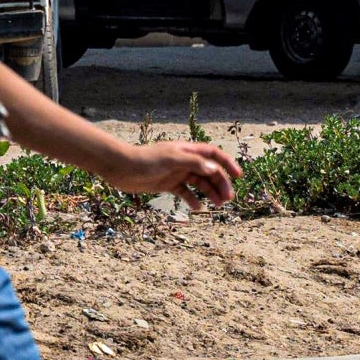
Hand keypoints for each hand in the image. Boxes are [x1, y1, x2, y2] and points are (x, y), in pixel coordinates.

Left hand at [107, 139, 242, 207]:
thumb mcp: (170, 159)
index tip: (239, 176)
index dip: (227, 163)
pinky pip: (185, 192)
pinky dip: (192, 200)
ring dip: (210, 193)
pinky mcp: (167, 184)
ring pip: (199, 183)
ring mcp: (176, 173)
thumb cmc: (145, 160)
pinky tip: (198, 209)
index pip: (213, 154)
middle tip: (227, 199)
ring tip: (217, 206)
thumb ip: (192, 162)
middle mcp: (184, 161)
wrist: (120, 168)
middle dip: (220, 184)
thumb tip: (213, 168)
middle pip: (209, 171)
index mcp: (187, 150)